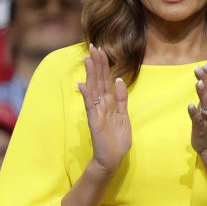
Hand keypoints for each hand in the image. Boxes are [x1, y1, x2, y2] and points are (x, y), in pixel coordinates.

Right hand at [78, 44, 130, 174]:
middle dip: (96, 63)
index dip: (103, 65)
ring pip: (93, 89)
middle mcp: (100, 105)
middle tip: (93, 46)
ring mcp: (96, 112)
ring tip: (88, 59)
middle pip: (98, 80)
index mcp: (109, 103)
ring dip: (91, 74)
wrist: (111, 159)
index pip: (105, 80)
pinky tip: (82, 85)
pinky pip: (90, 106)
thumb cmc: (117, 140)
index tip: (101, 50)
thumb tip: (119, 80)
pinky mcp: (94, 122)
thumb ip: (121, 99)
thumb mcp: (123, 116)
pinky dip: (87, 96)